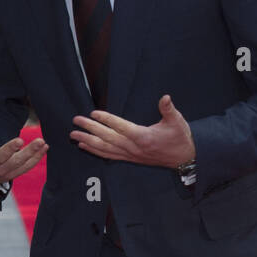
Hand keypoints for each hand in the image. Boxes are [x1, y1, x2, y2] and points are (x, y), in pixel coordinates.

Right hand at [0, 88, 44, 183]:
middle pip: (0, 158)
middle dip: (10, 150)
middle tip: (20, 140)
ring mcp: (2, 171)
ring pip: (16, 163)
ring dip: (30, 153)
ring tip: (41, 141)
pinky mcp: (13, 174)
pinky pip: (26, 167)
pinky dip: (36, 158)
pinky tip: (45, 147)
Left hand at [71, 94, 194, 166]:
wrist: (183, 158)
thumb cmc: (180, 138)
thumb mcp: (177, 121)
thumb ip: (168, 109)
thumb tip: (165, 97)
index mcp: (144, 137)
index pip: (121, 127)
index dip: (107, 120)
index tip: (93, 113)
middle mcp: (134, 148)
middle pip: (107, 138)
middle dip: (90, 129)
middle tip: (76, 120)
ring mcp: (130, 155)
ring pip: (105, 149)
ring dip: (88, 141)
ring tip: (73, 135)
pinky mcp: (129, 159)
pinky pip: (108, 156)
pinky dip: (94, 151)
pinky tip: (83, 145)